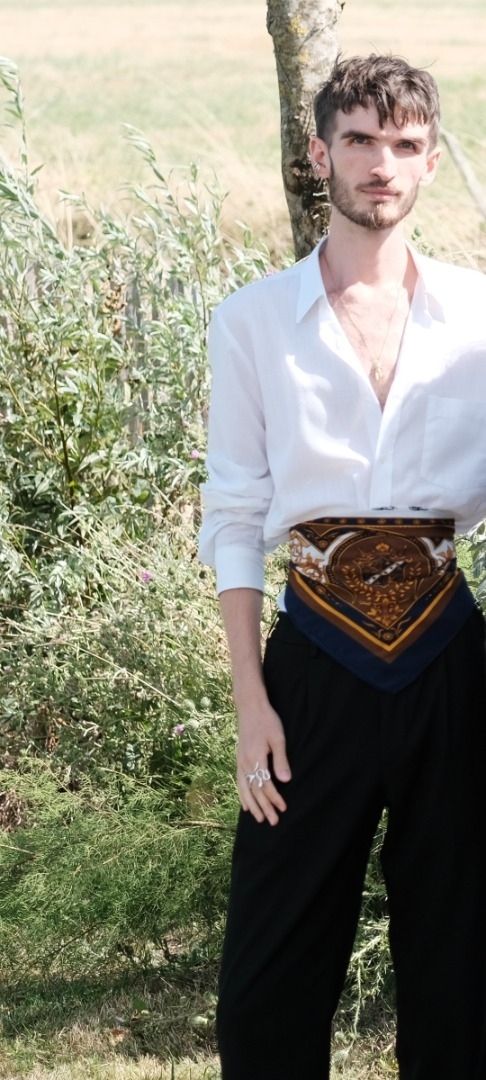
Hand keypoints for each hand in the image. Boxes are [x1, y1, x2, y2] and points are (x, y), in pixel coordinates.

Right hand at [236, 696, 290, 825]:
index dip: (274, 798)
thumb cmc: (267, 720)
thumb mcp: (278, 738)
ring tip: (259, 819)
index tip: (283, 808)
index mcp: (256, 758)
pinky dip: (242, 795)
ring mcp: (240, 762)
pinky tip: (245, 805)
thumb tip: (285, 780)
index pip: (265, 785)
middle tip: (273, 822)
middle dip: (264, 807)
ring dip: (252, 805)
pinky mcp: (239, 759)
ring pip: (244, 789)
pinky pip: (239, 782)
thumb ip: (280, 760)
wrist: (250, 707)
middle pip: (254, 791)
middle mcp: (245, 763)